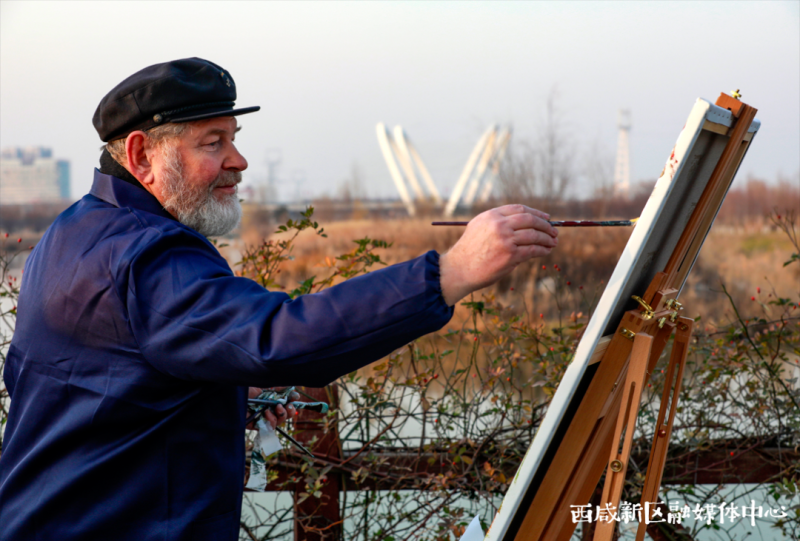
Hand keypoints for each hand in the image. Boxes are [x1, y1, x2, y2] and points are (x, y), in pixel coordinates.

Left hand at [247, 387, 298, 429]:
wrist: (233, 396)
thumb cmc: (245, 388)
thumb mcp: (263, 384)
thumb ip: (277, 386)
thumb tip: (289, 386)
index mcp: (272, 398)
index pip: (286, 401)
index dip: (293, 399)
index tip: (295, 396)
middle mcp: (269, 408)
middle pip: (286, 414)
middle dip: (290, 410)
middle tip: (288, 405)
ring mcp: (263, 417)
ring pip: (279, 421)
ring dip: (282, 414)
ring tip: (277, 408)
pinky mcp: (257, 425)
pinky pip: (269, 427)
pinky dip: (271, 420)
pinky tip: (267, 413)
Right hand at [439, 205, 557, 305]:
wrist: (459, 269)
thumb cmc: (469, 251)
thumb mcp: (478, 228)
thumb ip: (497, 223)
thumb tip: (522, 224)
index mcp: (491, 216)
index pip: (519, 209)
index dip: (535, 213)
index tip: (545, 217)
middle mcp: (499, 225)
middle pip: (530, 220)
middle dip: (545, 225)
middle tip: (554, 231)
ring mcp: (505, 240)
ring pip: (534, 235)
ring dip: (547, 238)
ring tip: (553, 242)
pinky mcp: (510, 256)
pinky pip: (532, 250)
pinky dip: (542, 250)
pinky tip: (547, 251)